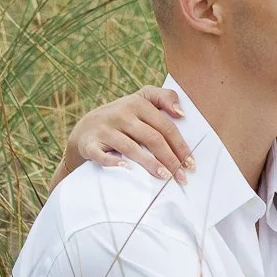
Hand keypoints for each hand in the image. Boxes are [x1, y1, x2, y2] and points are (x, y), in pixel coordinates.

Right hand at [64, 88, 191, 182]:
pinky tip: (128, 170)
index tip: (191, 164)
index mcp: (137, 103)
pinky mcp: (90, 144)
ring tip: (165, 177)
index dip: (180, 146)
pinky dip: (114, 163)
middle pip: (152, 138)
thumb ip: (164, 98)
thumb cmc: (122, 117)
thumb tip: (181, 113)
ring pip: (132, 148)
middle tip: (181, 177)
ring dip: (151, 164)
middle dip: (170, 159)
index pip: (165, 126)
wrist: (85, 128)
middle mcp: (121, 114)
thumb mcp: (141, 100)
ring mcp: (104, 129)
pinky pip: (102, 156)